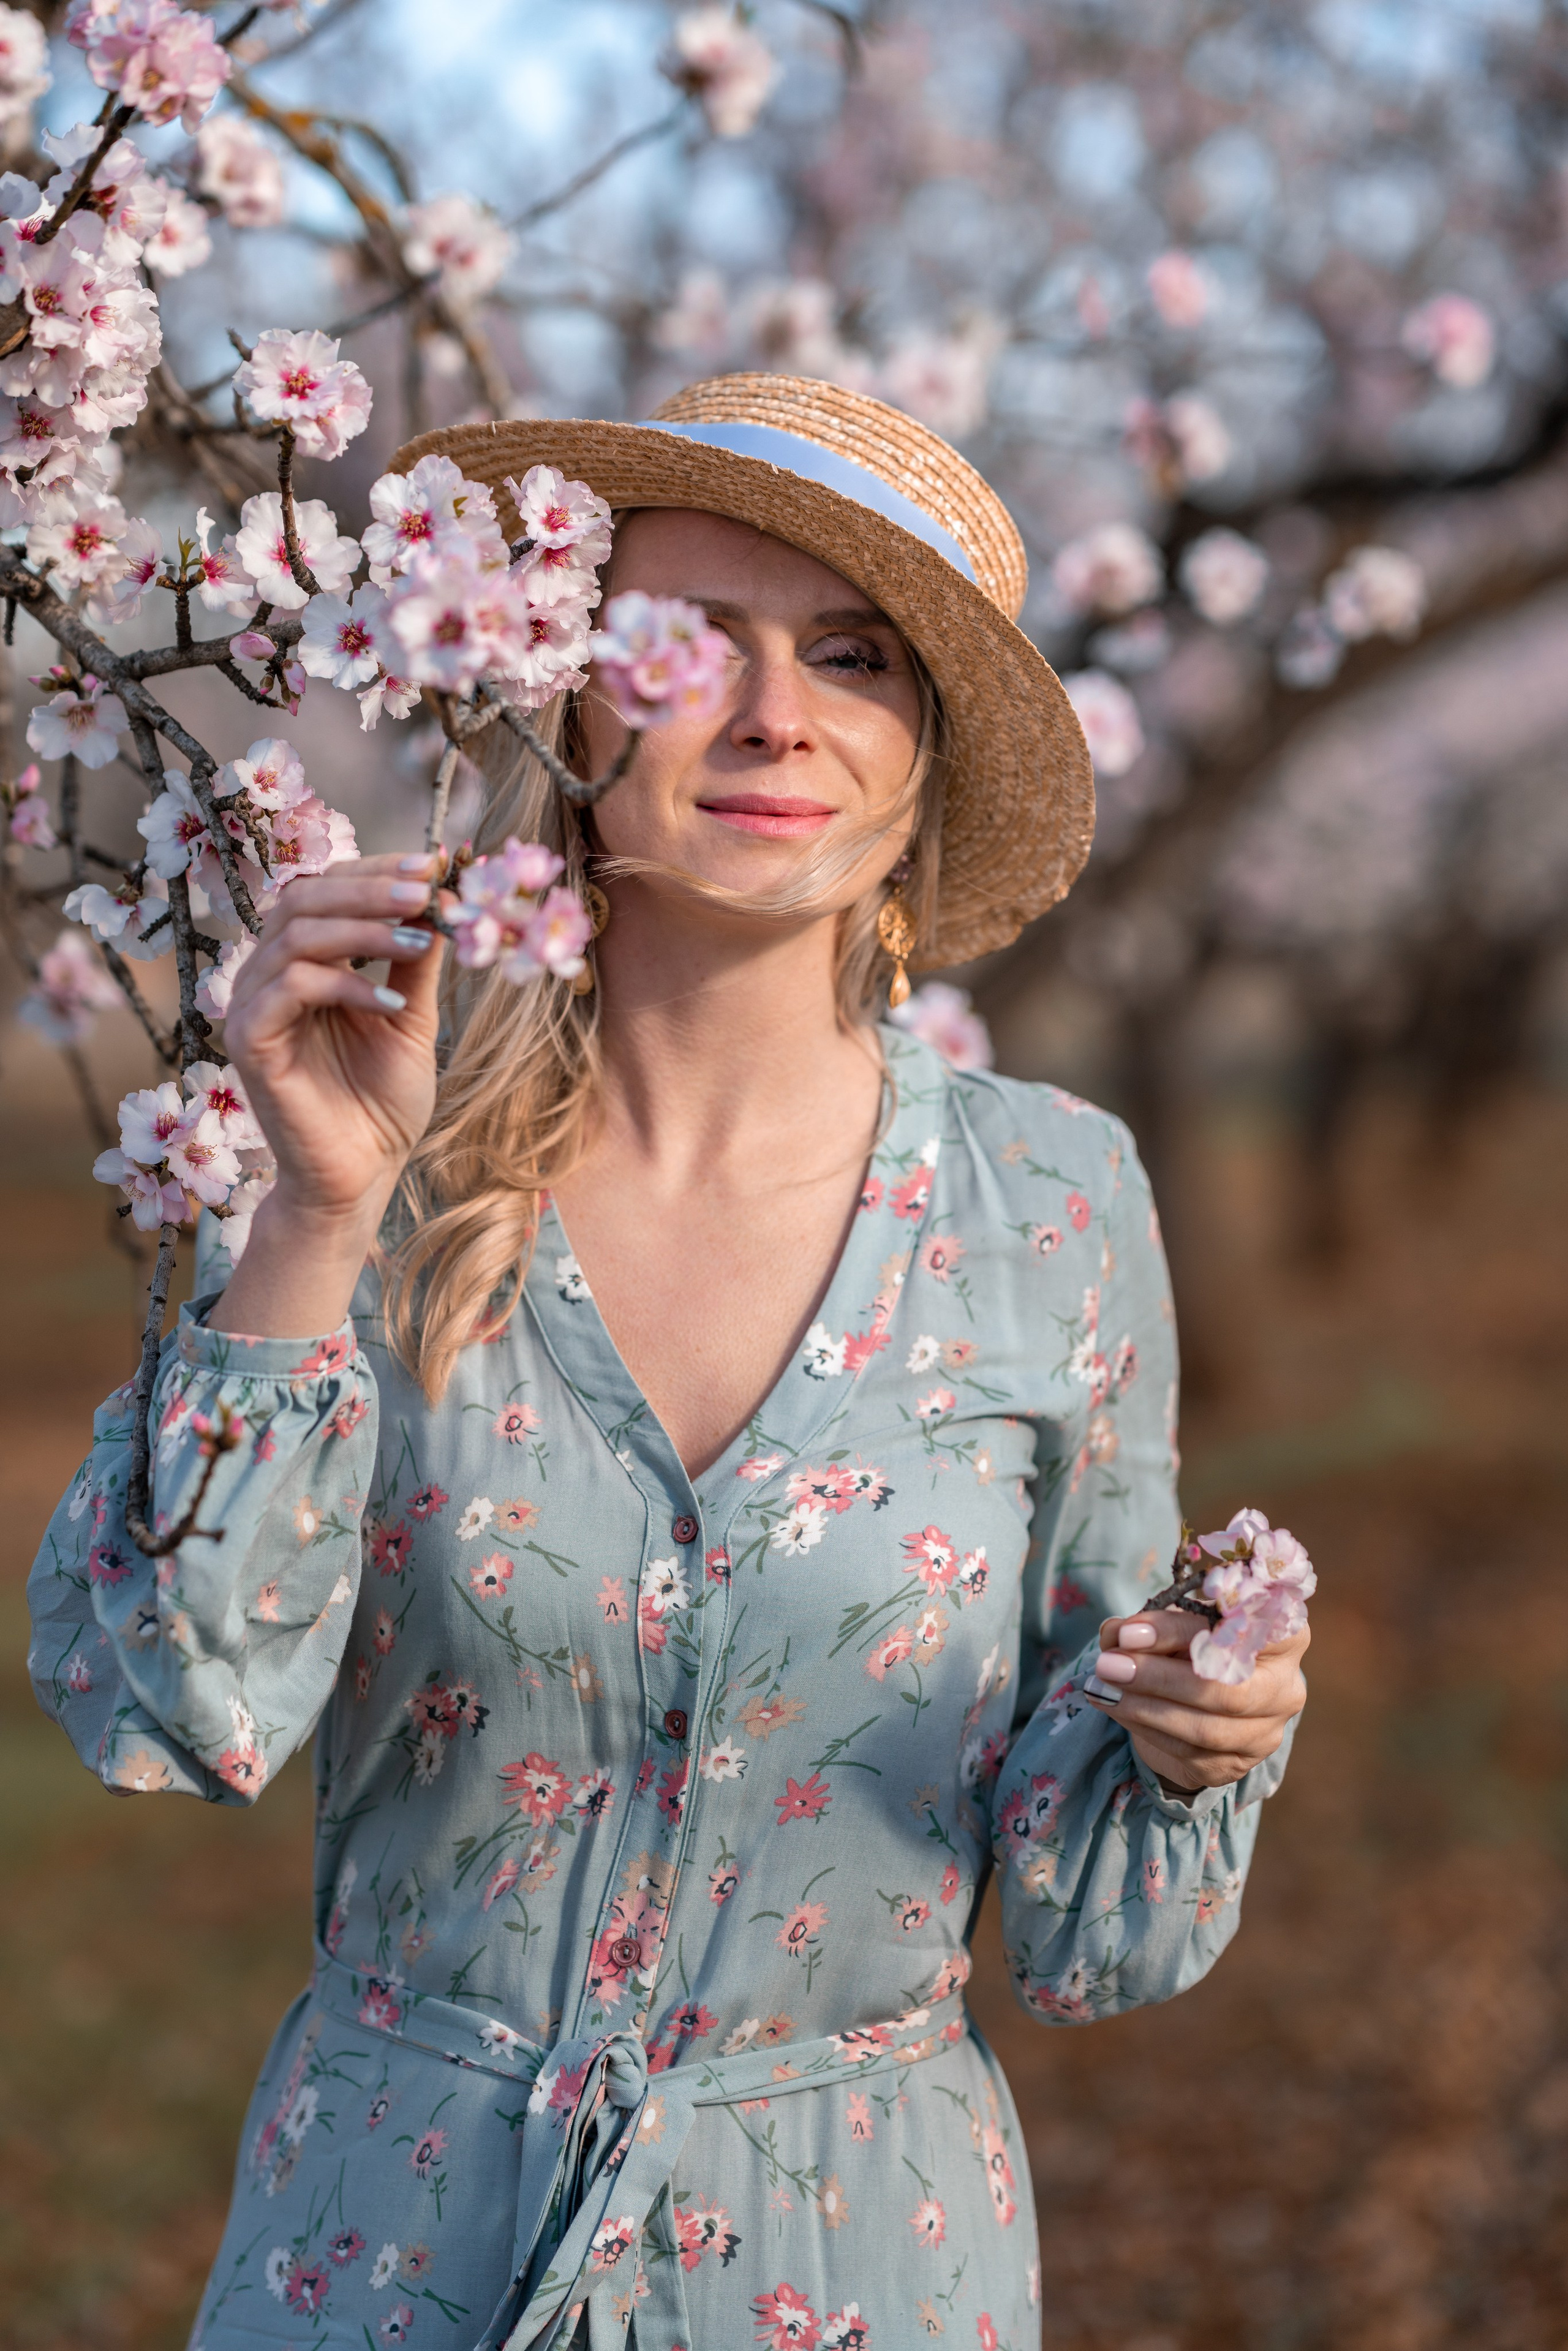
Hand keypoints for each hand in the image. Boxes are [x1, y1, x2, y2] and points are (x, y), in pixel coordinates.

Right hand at [209, 853, 448, 1338]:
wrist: (363, 1174)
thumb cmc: (381, 1102)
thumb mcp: (411, 1018)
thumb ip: (413, 959)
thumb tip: (441, 896)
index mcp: (302, 961)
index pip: (325, 888)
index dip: (376, 870)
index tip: (433, 865)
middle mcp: (268, 974)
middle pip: (304, 896)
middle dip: (371, 887)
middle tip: (427, 890)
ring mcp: (252, 1006)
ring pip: (295, 934)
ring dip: (364, 928)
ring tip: (420, 940)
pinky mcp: (249, 1041)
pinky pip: (289, 987)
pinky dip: (345, 984)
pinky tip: (391, 1003)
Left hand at [1084, 1608, 1307, 1792]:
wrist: (1195, 1703)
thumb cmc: (1189, 1648)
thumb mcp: (1171, 1625)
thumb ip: (1145, 1626)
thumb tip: (1116, 1634)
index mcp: (1284, 1636)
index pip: (1241, 1631)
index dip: (1184, 1630)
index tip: (1131, 1630)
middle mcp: (1285, 1688)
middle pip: (1225, 1688)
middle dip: (1158, 1676)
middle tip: (1108, 1665)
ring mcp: (1265, 1732)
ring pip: (1206, 1728)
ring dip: (1145, 1707)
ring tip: (1102, 1687)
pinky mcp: (1236, 1765)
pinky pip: (1188, 1752)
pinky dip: (1145, 1727)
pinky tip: (1114, 1707)